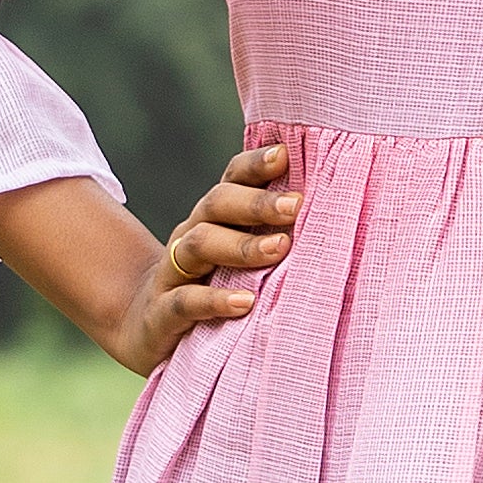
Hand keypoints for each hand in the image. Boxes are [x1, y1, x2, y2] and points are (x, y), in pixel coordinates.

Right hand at [110, 140, 298, 379]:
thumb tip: (336, 213)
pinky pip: (184, 301)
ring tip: (279, 249)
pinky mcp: (162, 313)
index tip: (286, 156)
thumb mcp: (238, 258)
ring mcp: (173, 273)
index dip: (255, 165)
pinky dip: (214, 300)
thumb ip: (272, 234)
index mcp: (215, 218)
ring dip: (241, 245)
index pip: (232, 180)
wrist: (146, 327)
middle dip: (257, 203)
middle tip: (296, 206)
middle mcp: (192, 235)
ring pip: (200, 244)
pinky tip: (244, 303)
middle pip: (217, 204)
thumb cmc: (211, 286)